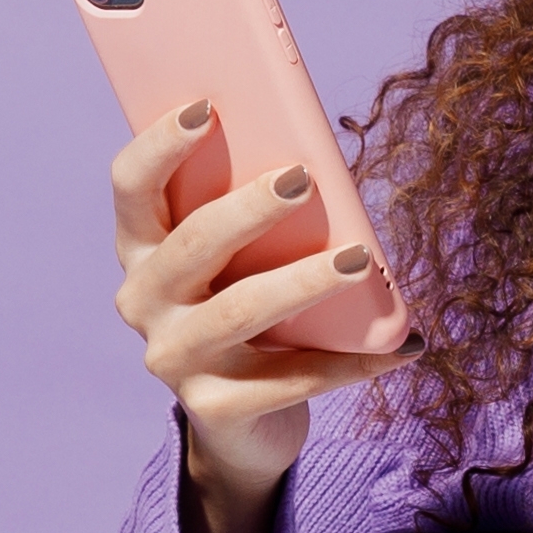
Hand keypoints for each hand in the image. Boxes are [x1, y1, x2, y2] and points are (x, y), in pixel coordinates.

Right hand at [110, 98, 404, 532]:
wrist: (243, 424)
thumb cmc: (249, 310)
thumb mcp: (241, 258)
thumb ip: (253, 211)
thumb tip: (316, 158)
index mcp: (142, 248)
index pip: (131, 186)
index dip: (161, 144)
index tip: (207, 108)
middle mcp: (143, 301)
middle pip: (192, 243)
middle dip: (248, 208)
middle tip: (300, 177)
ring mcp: (174, 358)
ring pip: (240, 309)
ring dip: (303, 280)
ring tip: (358, 260)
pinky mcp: (215, 408)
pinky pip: (291, 378)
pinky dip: (352, 360)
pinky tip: (401, 343)